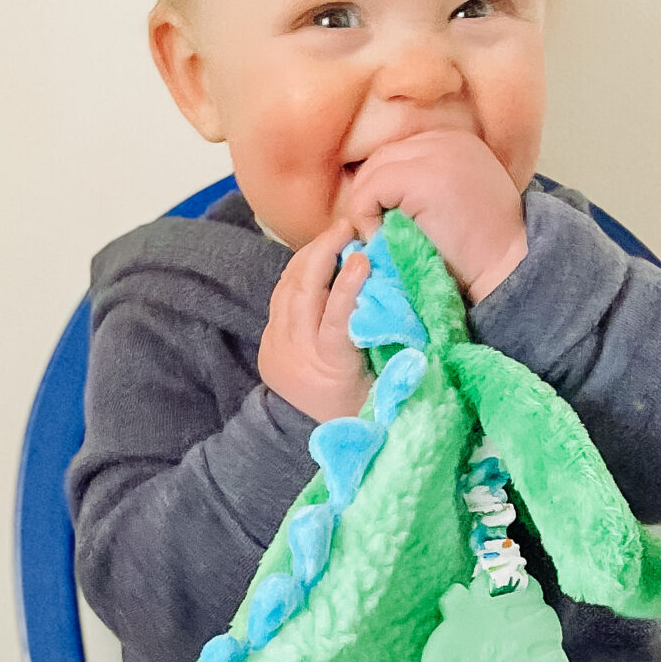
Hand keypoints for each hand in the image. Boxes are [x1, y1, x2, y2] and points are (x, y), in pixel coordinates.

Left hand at [257, 219, 371, 421]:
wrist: (312, 433)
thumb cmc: (361, 400)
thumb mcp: (380, 377)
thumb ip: (383, 336)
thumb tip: (393, 290)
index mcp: (331, 366)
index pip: (336, 319)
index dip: (347, 286)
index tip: (362, 258)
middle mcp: (297, 353)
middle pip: (304, 292)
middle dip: (324, 252)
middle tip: (347, 228)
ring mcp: (277, 346)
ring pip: (287, 288)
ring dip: (309, 256)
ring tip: (333, 236)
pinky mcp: (267, 342)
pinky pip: (280, 297)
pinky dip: (298, 274)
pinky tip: (315, 258)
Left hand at [344, 128, 528, 303]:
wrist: (510, 266)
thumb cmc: (482, 248)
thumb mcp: (457, 200)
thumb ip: (427, 184)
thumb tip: (379, 192)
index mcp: (456, 142)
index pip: (400, 151)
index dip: (383, 185)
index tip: (384, 217)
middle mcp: (447, 140)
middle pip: (382, 156)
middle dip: (368, 193)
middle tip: (373, 229)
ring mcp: (436, 155)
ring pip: (373, 171)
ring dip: (365, 206)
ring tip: (379, 236)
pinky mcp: (422, 179)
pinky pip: (370, 190)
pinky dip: (364, 215)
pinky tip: (381, 238)